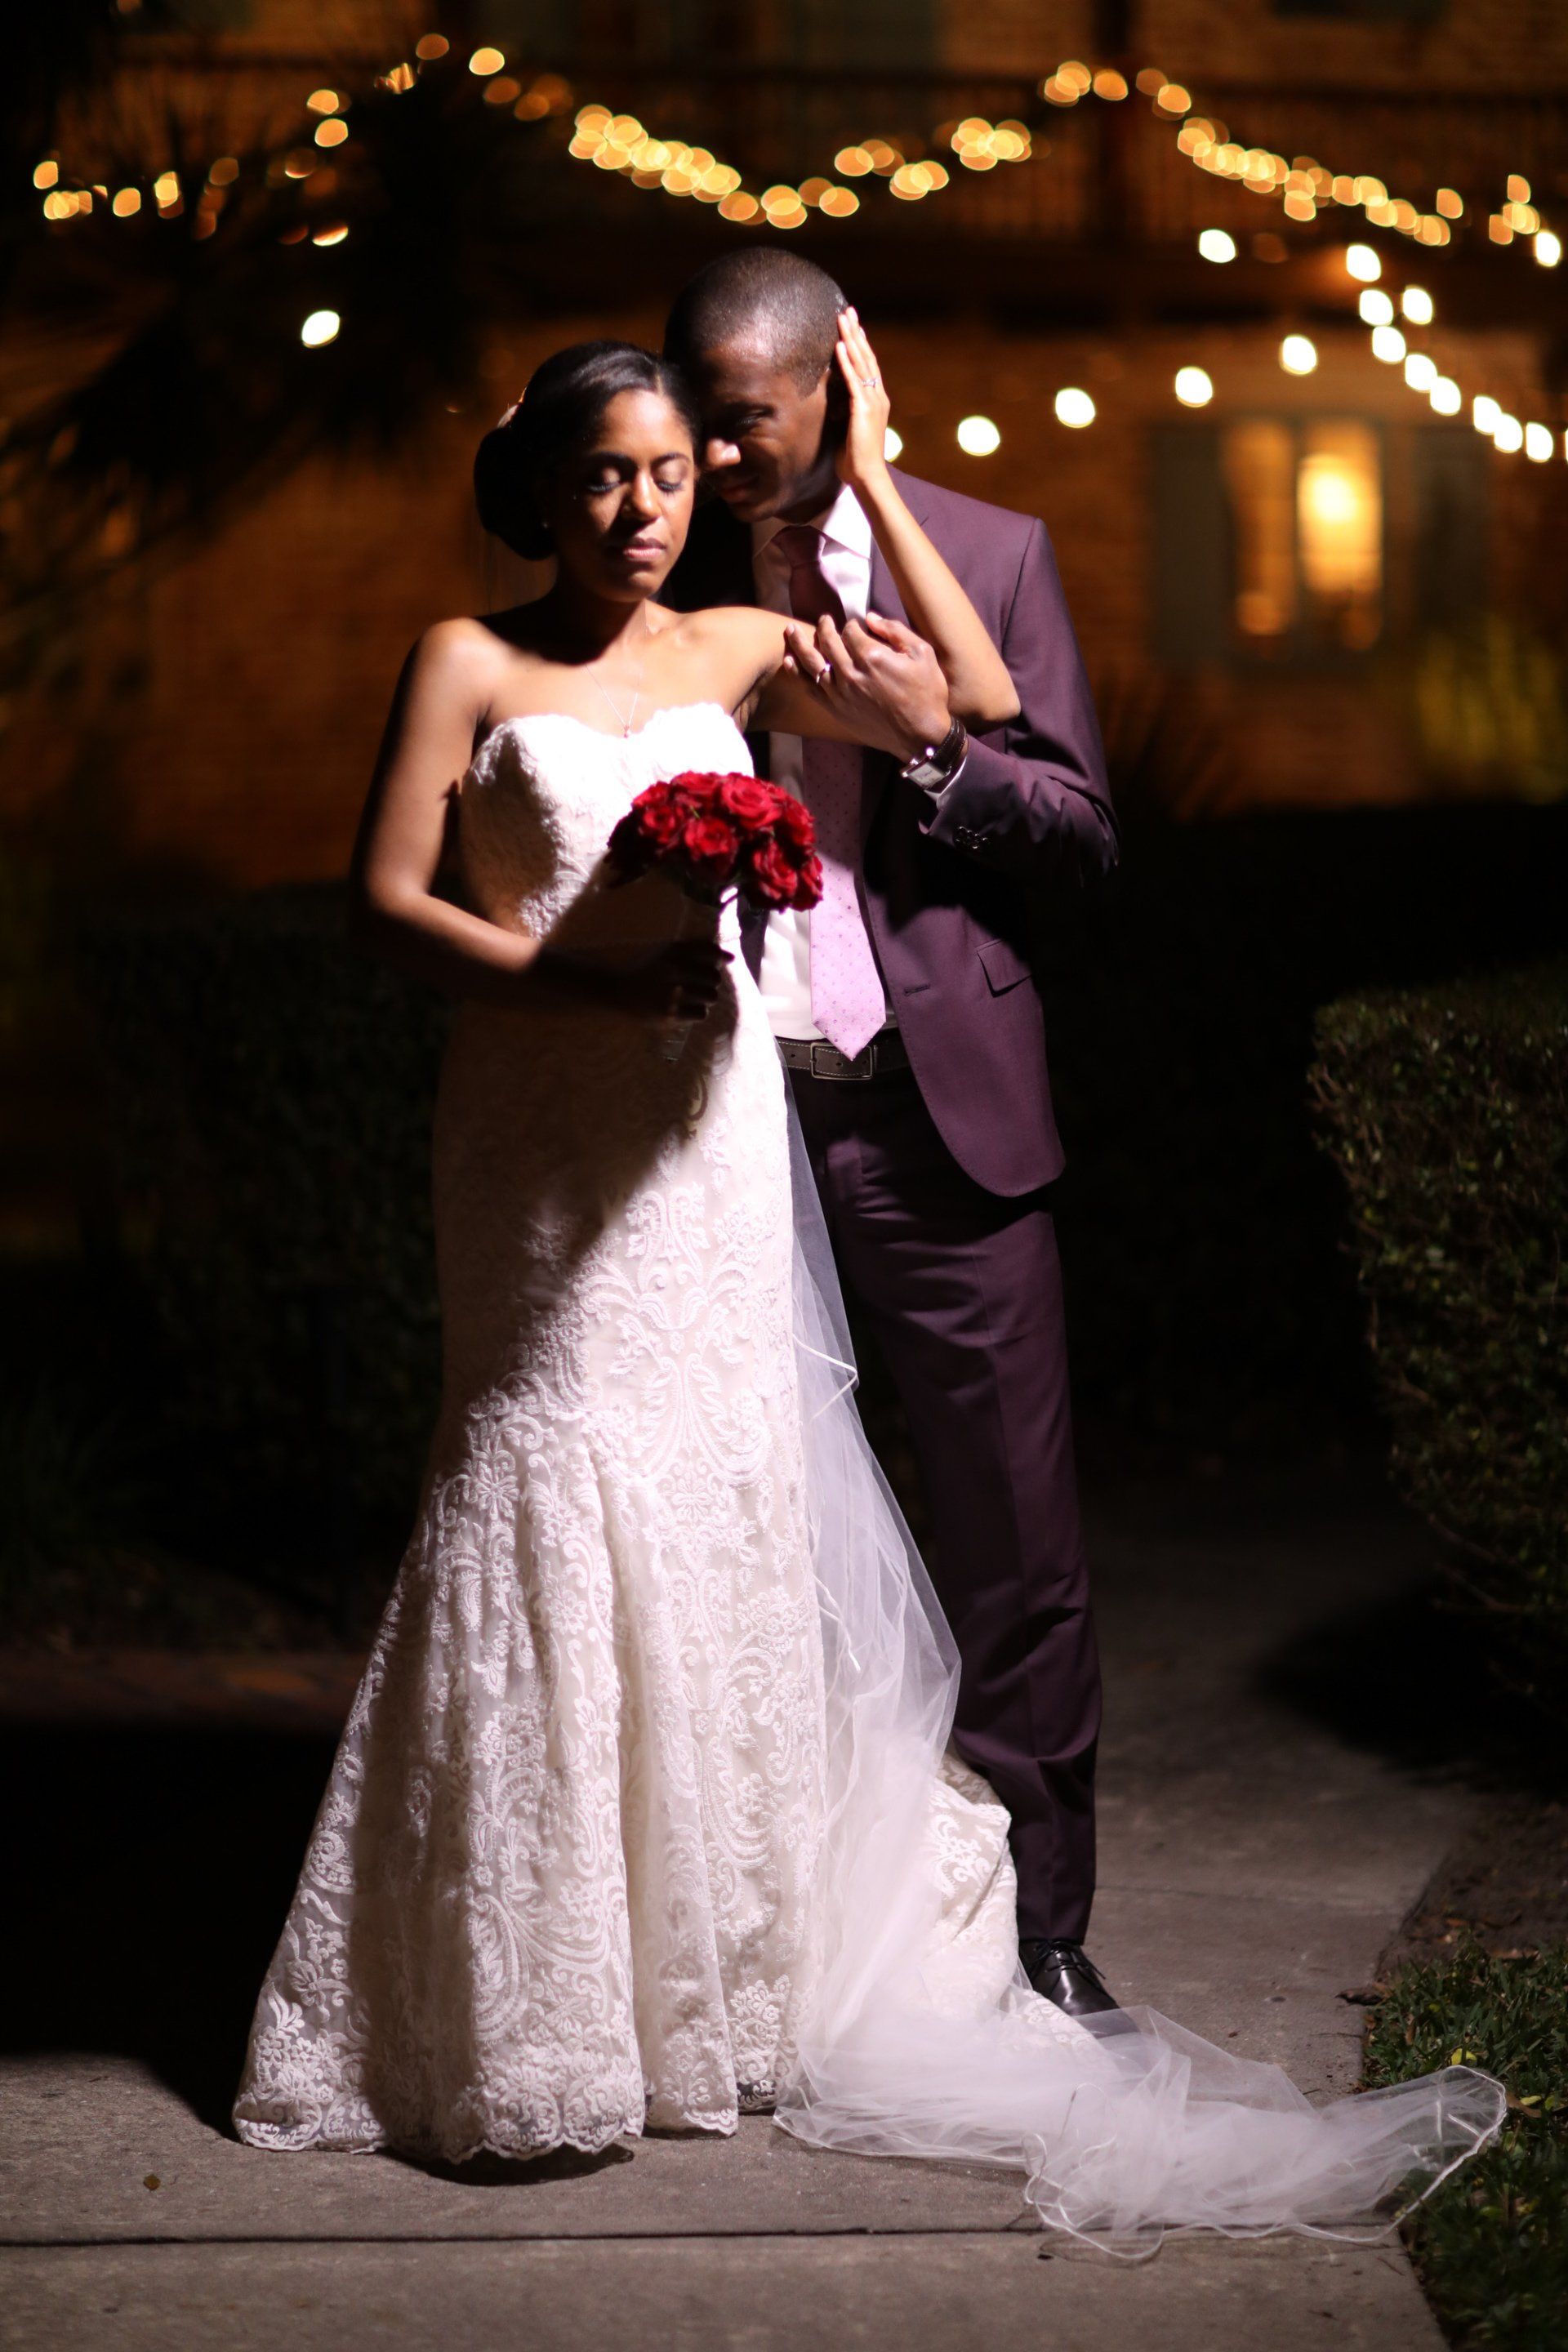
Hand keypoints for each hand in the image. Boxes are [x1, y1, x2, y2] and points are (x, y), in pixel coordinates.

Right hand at [536, 937, 731, 1020]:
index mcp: (673, 953)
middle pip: (713, 977)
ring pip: (711, 996)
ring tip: (694, 997)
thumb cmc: (647, 969)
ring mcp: (671, 994)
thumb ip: (696, 949)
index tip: (728, 960)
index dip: (721, 956)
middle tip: (701, 984)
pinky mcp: (669, 1014)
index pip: (709, 951)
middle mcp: (673, 971)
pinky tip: (687, 1009)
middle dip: (711, 981)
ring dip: (706, 997)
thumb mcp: (666, 952)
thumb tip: (730, 956)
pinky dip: (697, 1012)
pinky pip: (701, 1013)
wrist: (617, 991)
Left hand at [782, 610, 951, 762]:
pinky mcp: (836, 709)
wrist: (919, 736)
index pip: (850, 631)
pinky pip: (809, 688)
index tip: (856, 626)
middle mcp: (852, 673)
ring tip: (790, 631)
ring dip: (799, 644)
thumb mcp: (922, 654)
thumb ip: (895, 631)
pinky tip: (788, 661)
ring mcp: (840, 693)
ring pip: (812, 663)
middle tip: (823, 620)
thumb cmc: (926, 694)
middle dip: (824, 627)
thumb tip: (869, 618)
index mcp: (873, 656)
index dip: (852, 625)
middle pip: (828, 642)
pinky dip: (796, 673)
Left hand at [833, 309, 891, 496]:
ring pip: (862, 363)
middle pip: (867, 358)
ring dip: (851, 340)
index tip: (853, 327)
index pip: (868, 367)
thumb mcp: (851, 430)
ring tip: (843, 320)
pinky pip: (854, 380)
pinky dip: (847, 362)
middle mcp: (878, 397)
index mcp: (876, 401)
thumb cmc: (856, 460)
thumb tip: (834, 405)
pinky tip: (840, 346)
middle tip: (848, 311)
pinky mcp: (863, 409)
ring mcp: (872, 402)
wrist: (867, 476)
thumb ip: (847, 413)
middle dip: (857, 333)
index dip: (860, 345)